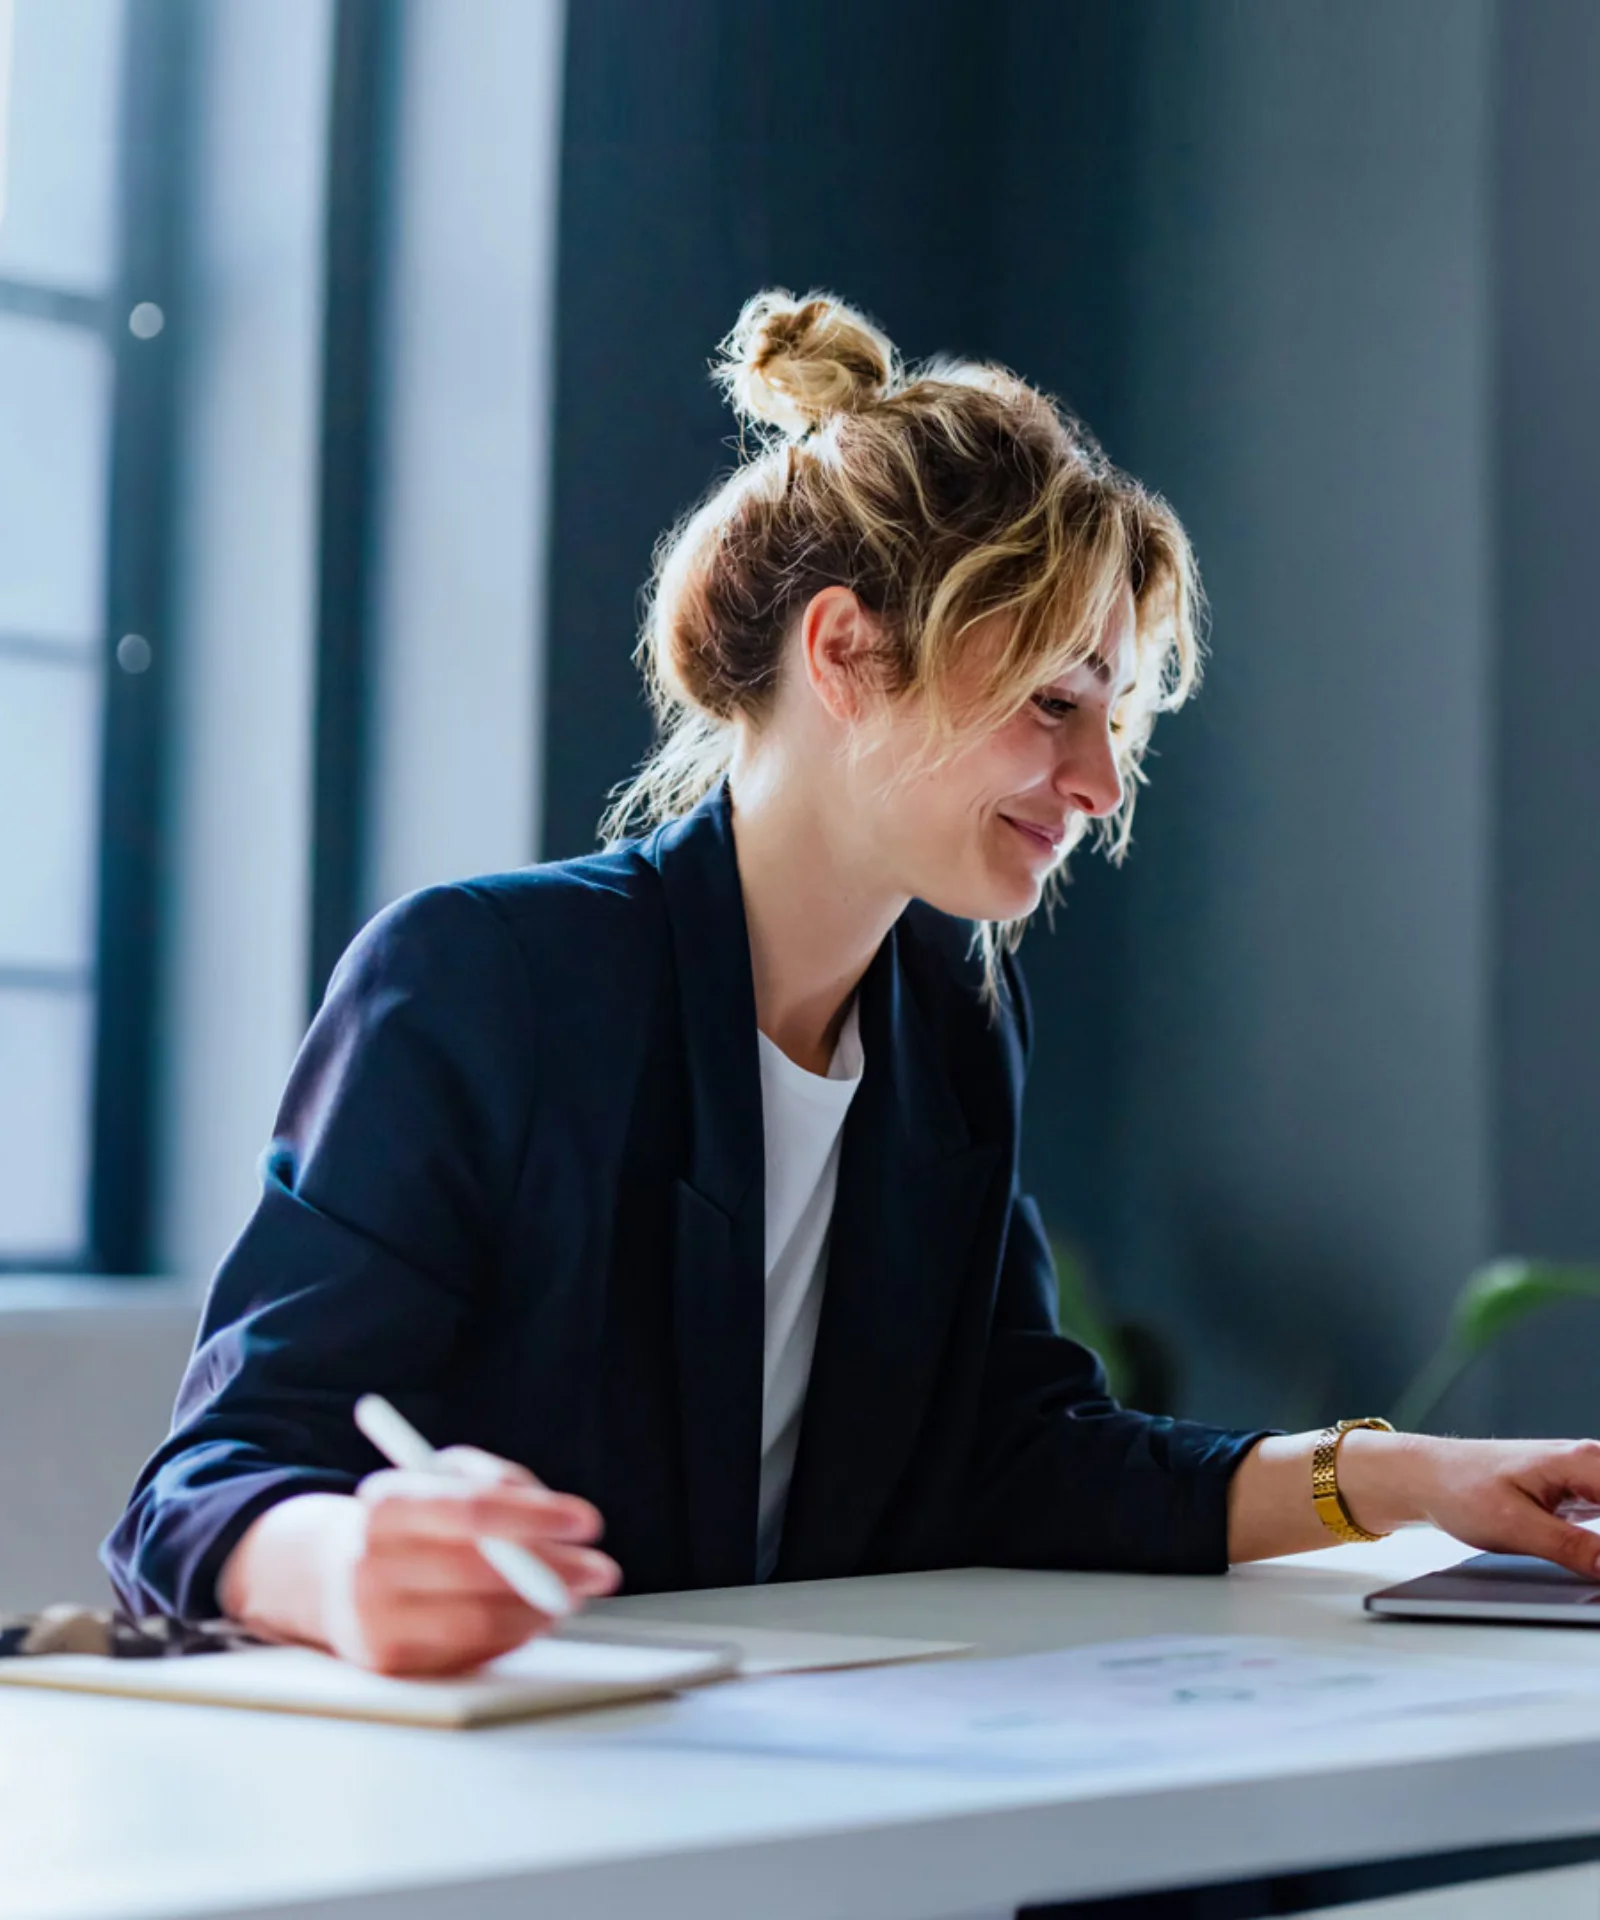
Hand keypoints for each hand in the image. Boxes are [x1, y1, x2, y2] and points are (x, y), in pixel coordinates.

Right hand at [219, 1449, 620, 1674]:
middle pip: (481, 1570)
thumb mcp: (443, 1476)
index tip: (587, 1521)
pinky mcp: (388, 1664)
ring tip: (575, 1594)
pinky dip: (513, 1634)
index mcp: (386, 1500)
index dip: (536, 1516)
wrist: (329, 1576)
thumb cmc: (412, 1517)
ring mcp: (374, 1619)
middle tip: (603, 1570)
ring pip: (479, 1618)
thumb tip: (558, 1520)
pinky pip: (468, 1651)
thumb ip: (499, 1483)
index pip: (472, 1509)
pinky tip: (534, 1617)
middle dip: (555, 1570)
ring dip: (542, 1608)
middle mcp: (370, 1561)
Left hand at [1340, 1433, 1599, 1578]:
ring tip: (1593, 1564)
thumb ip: (1576, 1549)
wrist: (1427, 1477)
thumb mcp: (1516, 1527)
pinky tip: (1597, 1560)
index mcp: (1585, 1462)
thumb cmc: (1461, 1489)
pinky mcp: (1582, 1494)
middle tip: (1598, 1569)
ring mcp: (1589, 1477)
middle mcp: (1593, 1463)